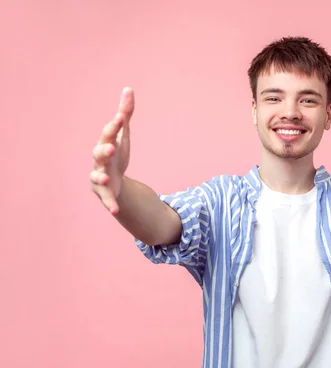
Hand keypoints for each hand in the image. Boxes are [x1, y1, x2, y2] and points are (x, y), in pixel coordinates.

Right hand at [90, 87, 134, 214]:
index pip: (110, 133)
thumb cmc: (116, 153)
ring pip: (97, 176)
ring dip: (101, 177)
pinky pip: (106, 199)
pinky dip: (110, 204)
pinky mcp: (104, 193)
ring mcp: (100, 176)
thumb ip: (126, 113)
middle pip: (99, 153)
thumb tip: (128, 89)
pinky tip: (115, 211)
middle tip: (112, 147)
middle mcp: (99, 160)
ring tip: (107, 178)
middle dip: (104, 150)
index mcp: (106, 143)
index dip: (115, 126)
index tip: (121, 118)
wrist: (113, 179)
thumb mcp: (124, 135)